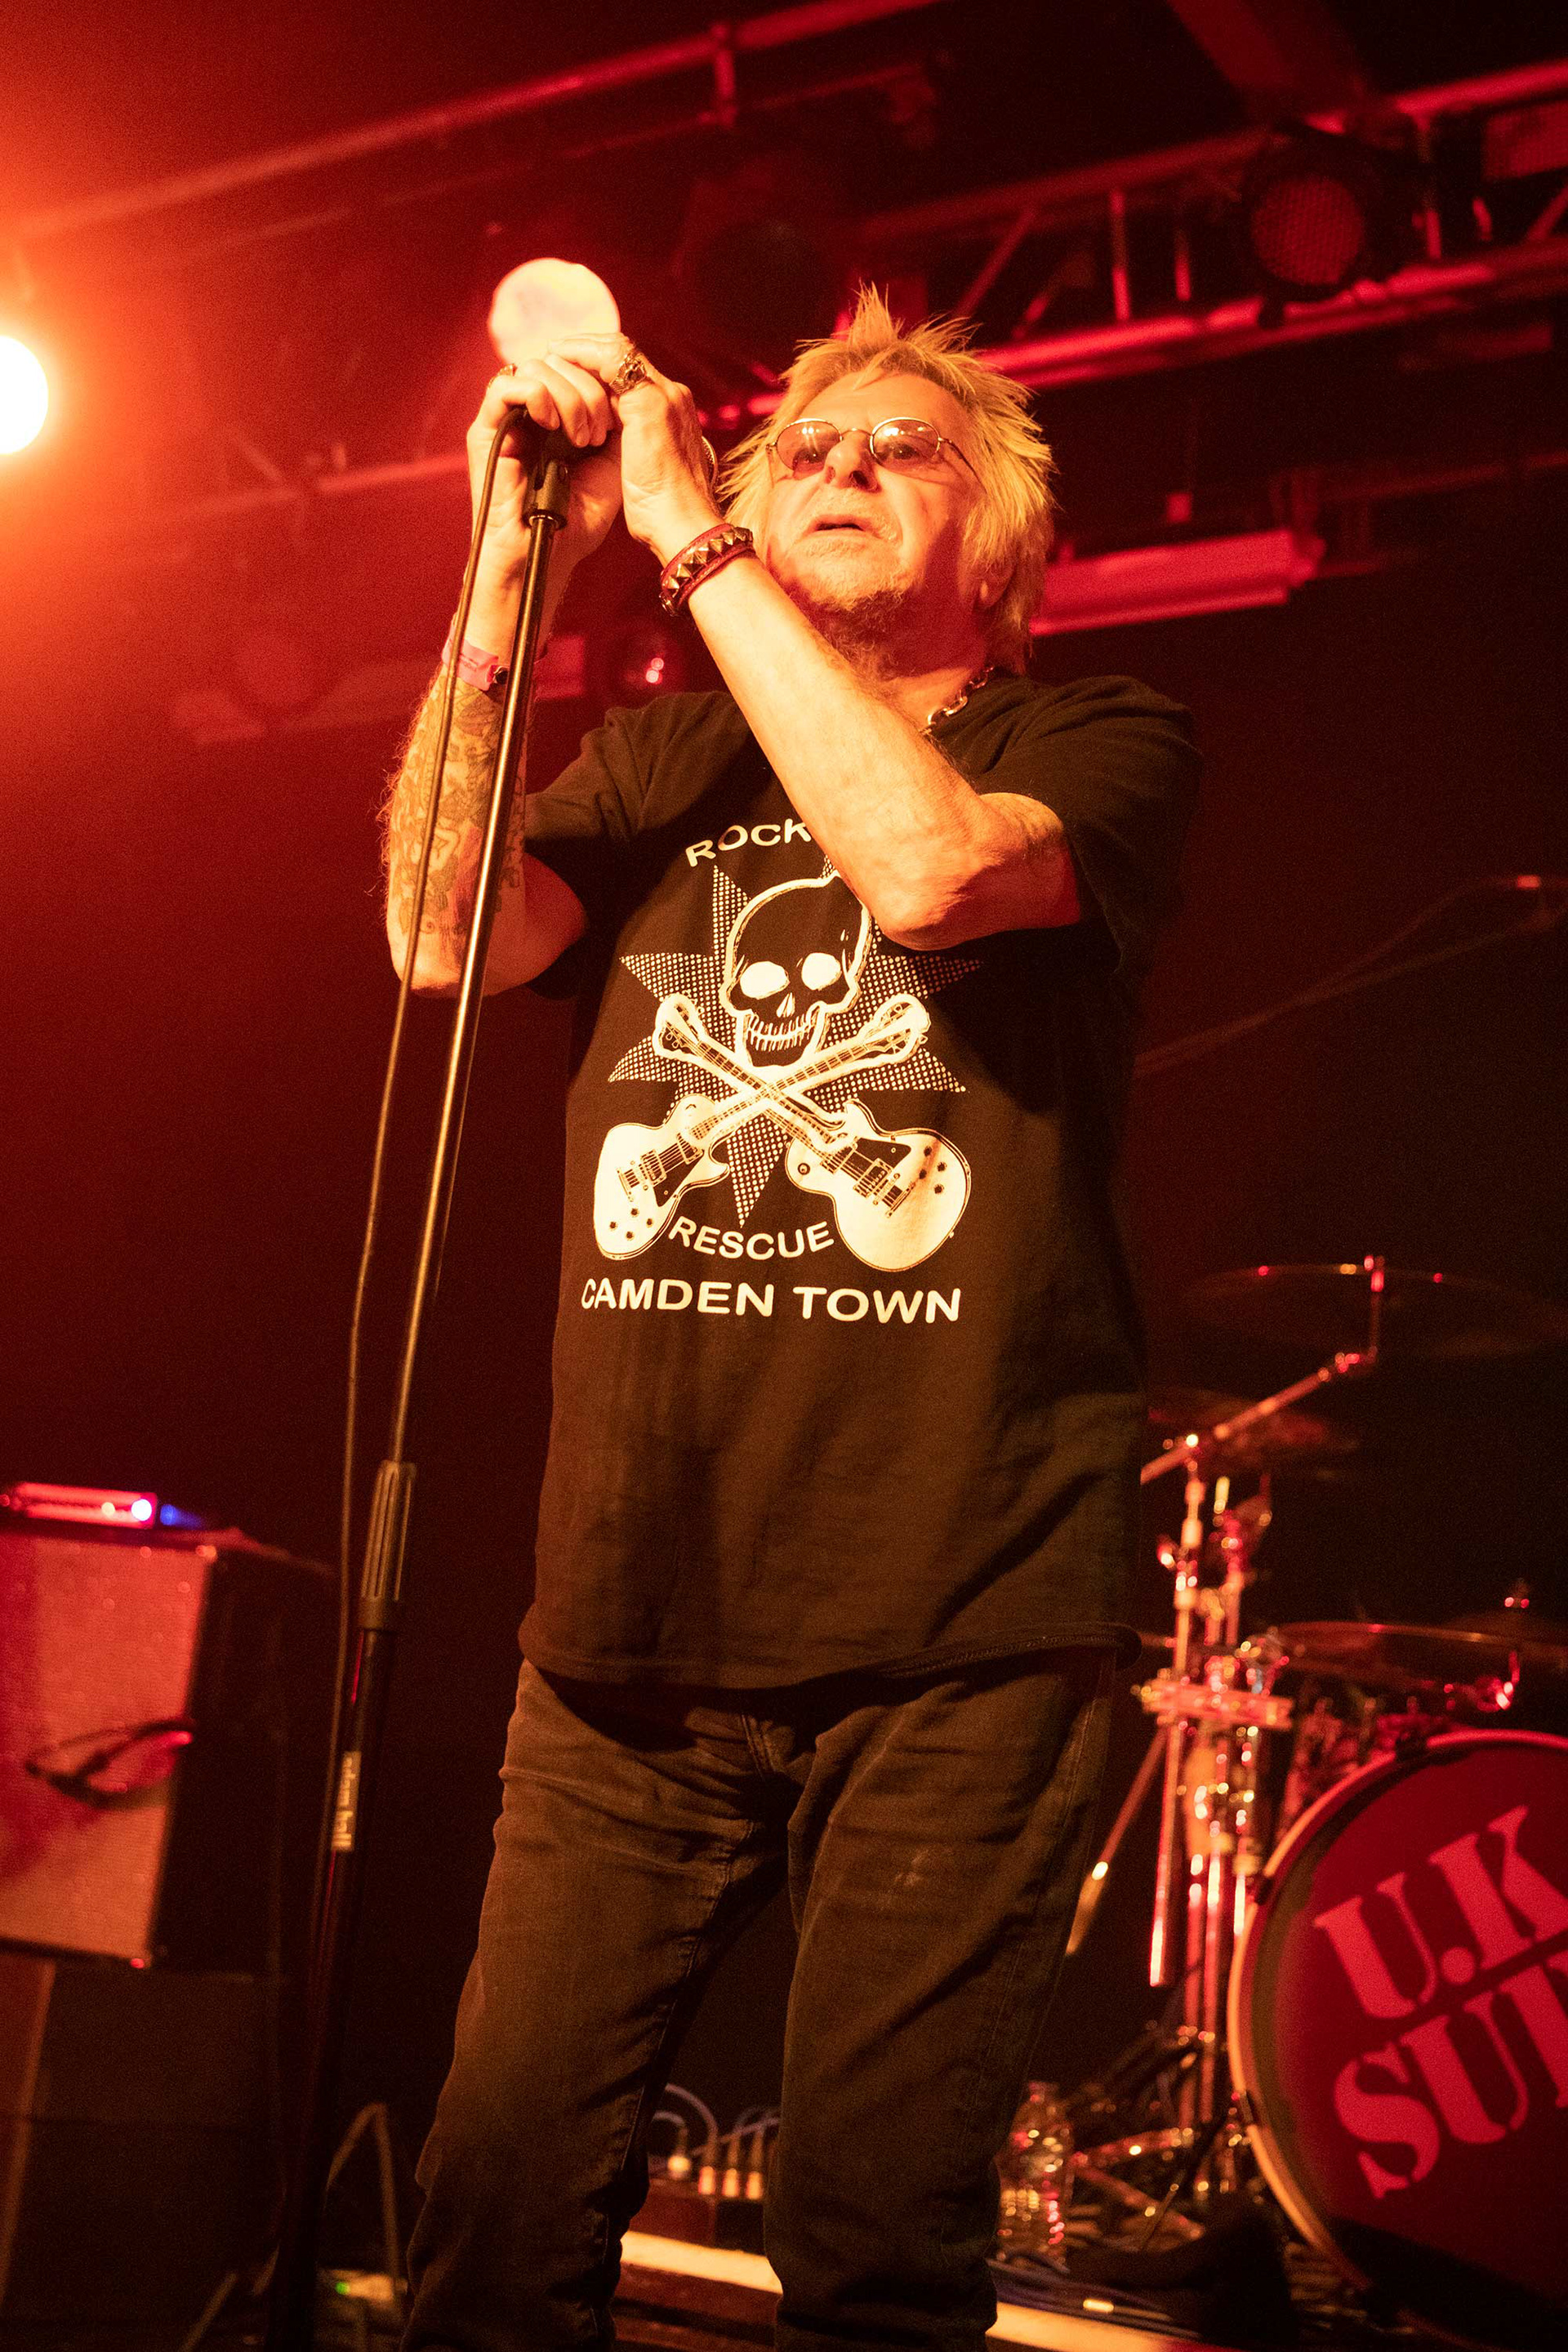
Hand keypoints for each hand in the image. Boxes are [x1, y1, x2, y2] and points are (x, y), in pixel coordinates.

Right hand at [465, 353, 623, 593]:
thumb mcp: (611, 464)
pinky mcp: (485, 430)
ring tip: (582, 438)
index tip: (619, 415)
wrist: (545, 558)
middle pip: (557, 361)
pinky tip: (553, 426)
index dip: (599, 377)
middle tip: (600, 434)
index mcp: (558, 416)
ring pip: (535, 367)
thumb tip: (620, 381)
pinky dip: (537, 396)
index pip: (575, 366)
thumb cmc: (576, 523)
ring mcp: (507, 419)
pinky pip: (506, 385)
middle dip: (590, 389)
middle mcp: (530, 412)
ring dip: (569, 396)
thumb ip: (616, 422)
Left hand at [542, 335, 721, 563]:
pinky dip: (582, 357)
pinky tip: (560, 360)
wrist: (683, 527)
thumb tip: (609, 452)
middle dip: (589, 350)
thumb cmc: (664, 514)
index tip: (575, 372)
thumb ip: (633, 450)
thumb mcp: (647, 473)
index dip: (601, 368)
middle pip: (626, 354)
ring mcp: (663, 395)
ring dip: (583, 349)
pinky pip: (609, 362)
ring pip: (617, 350)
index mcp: (674, 413)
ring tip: (555, 353)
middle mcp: (672, 396)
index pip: (635, 374)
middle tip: (559, 353)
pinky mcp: (648, 403)